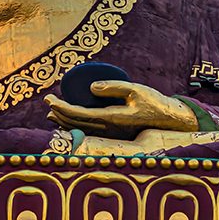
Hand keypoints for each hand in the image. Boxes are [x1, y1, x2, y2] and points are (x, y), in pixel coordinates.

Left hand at [45, 81, 198, 137]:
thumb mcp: (136, 89)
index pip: (79, 114)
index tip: (49, 98)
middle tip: (47, 100)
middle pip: (76, 123)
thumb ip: (113, 86)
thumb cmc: (154, 102)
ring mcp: (112, 132)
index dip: (61, 107)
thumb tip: (91, 87)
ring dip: (64, 121)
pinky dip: (75, 125)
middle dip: (59, 112)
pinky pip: (89, 130)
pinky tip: (70, 121)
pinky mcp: (115, 132)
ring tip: (51, 112)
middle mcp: (109, 129)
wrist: (171, 120)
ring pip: (81, 129)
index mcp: (112, 118)